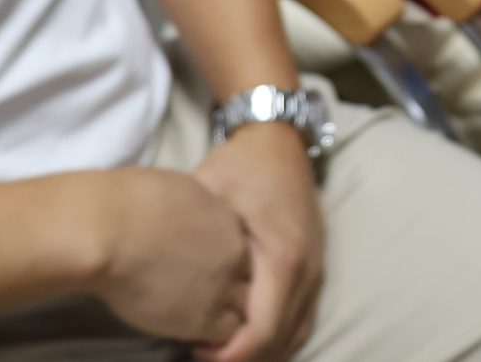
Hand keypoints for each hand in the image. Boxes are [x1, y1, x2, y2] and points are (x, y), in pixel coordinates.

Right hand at [95, 168, 254, 349]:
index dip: (230, 258)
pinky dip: (214, 336)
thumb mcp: (177, 189)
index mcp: (228, 219)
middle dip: (235, 285)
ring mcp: (221, 287)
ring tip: (203, 314)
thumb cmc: (128, 202)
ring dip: (228, 312)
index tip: (210, 266)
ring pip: (245, 309)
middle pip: (251, 277)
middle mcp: (234, 254)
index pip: (246, 246)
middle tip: (210, 293)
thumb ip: (196, 210)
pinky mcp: (201, 319)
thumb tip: (189, 218)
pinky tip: (196, 333)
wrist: (109, 232)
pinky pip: (225, 334)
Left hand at [190, 121, 325, 361]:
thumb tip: (164, 269)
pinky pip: (302, 321)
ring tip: (217, 353)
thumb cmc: (243, 164)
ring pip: (295, 337)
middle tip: (198, 356)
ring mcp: (316, 271)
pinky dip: (276, 339)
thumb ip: (196, 235)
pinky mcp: (315, 270)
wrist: (279, 140)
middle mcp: (307, 270)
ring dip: (260, 353)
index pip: (262, 330)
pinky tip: (244, 342)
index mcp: (283, 256)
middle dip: (241, 359)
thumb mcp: (211, 192)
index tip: (195, 353)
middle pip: (279, 342)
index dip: (230, 355)